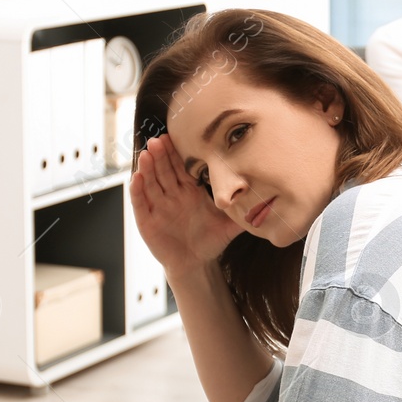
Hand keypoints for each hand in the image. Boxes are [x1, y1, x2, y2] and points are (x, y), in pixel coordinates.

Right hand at [130, 133, 244, 276]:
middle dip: (161, 155)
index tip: (176, 136)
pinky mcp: (147, 221)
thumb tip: (266, 201)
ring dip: (147, 168)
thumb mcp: (228, 224)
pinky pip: (140, 203)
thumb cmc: (210, 241)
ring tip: (146, 152)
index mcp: (190, 191)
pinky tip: (136, 178)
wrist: (196, 264)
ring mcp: (158, 207)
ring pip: (151, 183)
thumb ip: (242, 211)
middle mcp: (173, 196)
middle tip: (158, 139)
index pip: (182, 168)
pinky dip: (136, 191)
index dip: (177, 153)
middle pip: (164, 171)